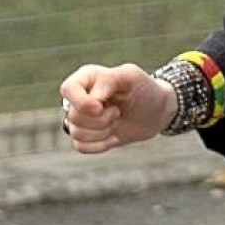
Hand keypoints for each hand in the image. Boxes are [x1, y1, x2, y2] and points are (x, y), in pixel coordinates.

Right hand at [59, 63, 173, 153]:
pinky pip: (81, 147)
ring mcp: (80, 118)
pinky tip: (114, 136)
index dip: (82, 102)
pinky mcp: (86, 136)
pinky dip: (101, 145)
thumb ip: (110, 79)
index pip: (67, 89)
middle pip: (73, 116)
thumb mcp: (132, 77)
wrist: (156, 112)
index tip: (101, 107)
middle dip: (101, 119)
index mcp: (86, 78)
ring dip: (102, 132)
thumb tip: (94, 96)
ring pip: (76, 133)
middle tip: (118, 111)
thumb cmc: (144, 90)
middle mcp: (79, 97)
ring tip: (117, 120)